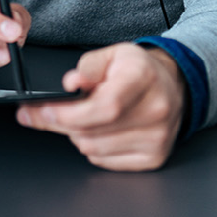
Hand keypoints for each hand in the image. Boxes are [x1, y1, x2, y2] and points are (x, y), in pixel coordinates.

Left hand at [16, 43, 186, 171]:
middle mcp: (155, 110)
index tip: (45, 110)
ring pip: (94, 149)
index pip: (104, 106)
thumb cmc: (138, 70)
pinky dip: (94, 149)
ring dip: (77, 135)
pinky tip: (100, 131)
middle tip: (46, 113)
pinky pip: (105, 161)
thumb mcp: (111, 55)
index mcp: (142, 78)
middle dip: (62, 123)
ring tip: (82, 118)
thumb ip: (87, 66)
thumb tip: (70, 83)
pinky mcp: (154, 158)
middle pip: (93, 131)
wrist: (171, 87)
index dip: (69, 113)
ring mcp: (157, 138)